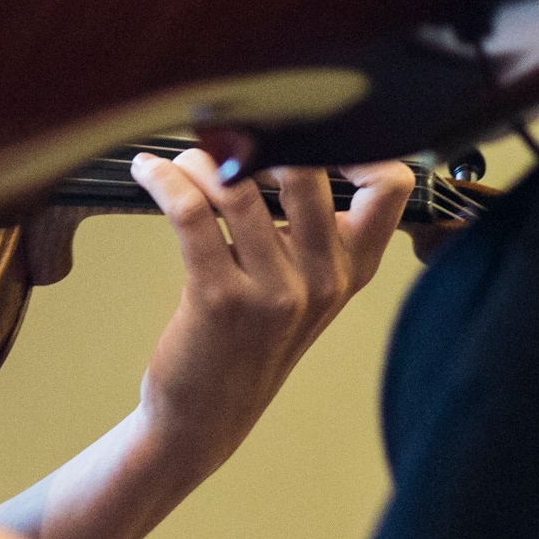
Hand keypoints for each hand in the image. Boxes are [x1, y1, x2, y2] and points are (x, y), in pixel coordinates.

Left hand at [127, 151, 411, 480]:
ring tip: (178, 157)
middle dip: (260, 132)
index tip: (308, 122)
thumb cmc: (249, 337)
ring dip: (198, 156)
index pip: (390, 185)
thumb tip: (283, 130)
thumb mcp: (303, 284)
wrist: (206, 416)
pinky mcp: (220, 299)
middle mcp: (325, 277)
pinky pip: (192, 211)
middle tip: (226, 127)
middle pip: (308, 169)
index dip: (354, 140)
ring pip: (238, 184)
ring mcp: (275, 292)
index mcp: (353, 266)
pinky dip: (165, 179)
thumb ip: (311, 222)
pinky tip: (148, 173)